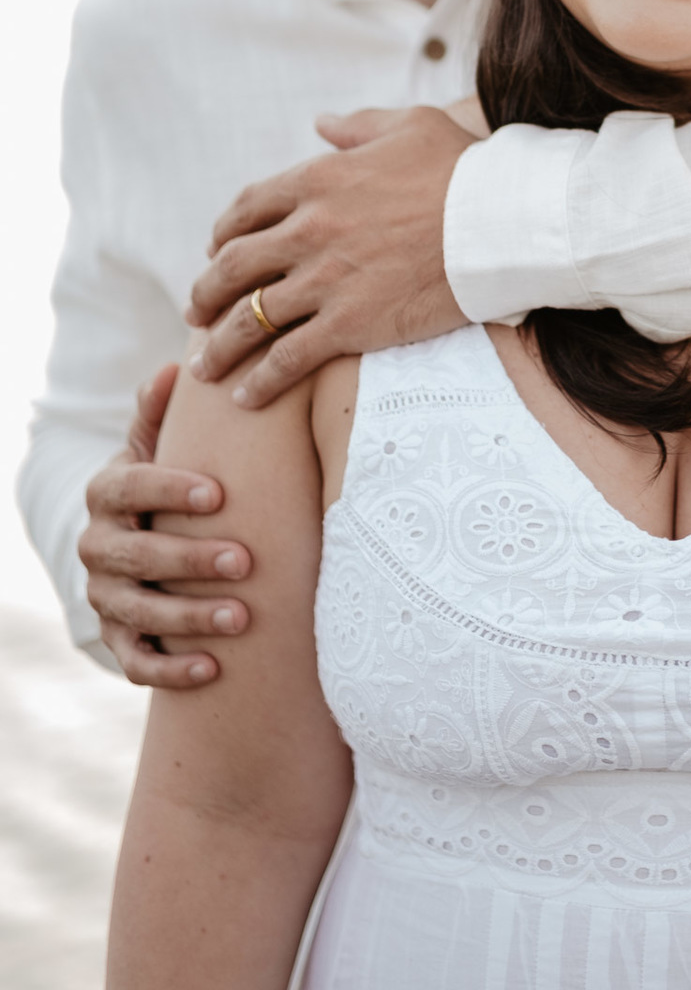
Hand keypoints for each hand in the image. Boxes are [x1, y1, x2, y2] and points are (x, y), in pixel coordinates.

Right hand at [79, 365, 250, 687]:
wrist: (147, 539)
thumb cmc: (168, 481)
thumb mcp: (159, 443)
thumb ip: (162, 411)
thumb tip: (174, 368)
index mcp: (107, 492)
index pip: (129, 487)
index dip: (169, 489)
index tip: (218, 494)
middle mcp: (97, 546)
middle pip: (136, 556)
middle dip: (189, 559)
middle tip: (244, 561)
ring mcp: (105, 596)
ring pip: (138, 613)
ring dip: (188, 618)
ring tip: (241, 618)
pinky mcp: (119, 638)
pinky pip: (136, 662)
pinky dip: (171, 670)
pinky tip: (212, 669)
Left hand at [185, 105, 474, 406]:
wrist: (502, 220)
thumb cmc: (465, 168)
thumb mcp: (409, 125)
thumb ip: (358, 126)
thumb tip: (322, 124)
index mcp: (317, 179)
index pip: (246, 209)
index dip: (224, 234)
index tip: (217, 251)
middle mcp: (309, 229)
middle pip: (233, 267)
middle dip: (206, 293)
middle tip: (197, 311)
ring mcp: (325, 280)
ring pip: (249, 319)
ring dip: (220, 346)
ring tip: (206, 366)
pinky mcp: (349, 324)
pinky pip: (288, 358)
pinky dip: (261, 381)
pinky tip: (246, 398)